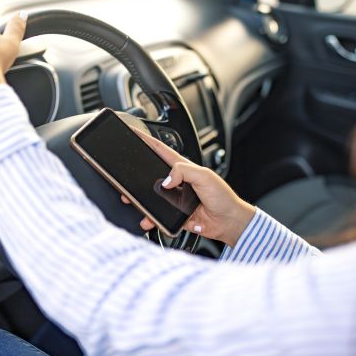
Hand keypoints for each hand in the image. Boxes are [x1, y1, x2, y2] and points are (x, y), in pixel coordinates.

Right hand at [122, 130, 255, 246]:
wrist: (229, 222)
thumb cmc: (223, 197)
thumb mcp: (204, 177)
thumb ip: (184, 172)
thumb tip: (165, 180)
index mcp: (183, 168)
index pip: (161, 150)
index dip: (147, 140)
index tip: (134, 133)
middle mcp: (177, 182)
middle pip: (151, 175)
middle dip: (137, 174)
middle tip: (126, 176)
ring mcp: (175, 199)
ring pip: (152, 197)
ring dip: (141, 200)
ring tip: (131, 200)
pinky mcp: (175, 215)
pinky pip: (158, 217)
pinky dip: (151, 219)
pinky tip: (148, 220)